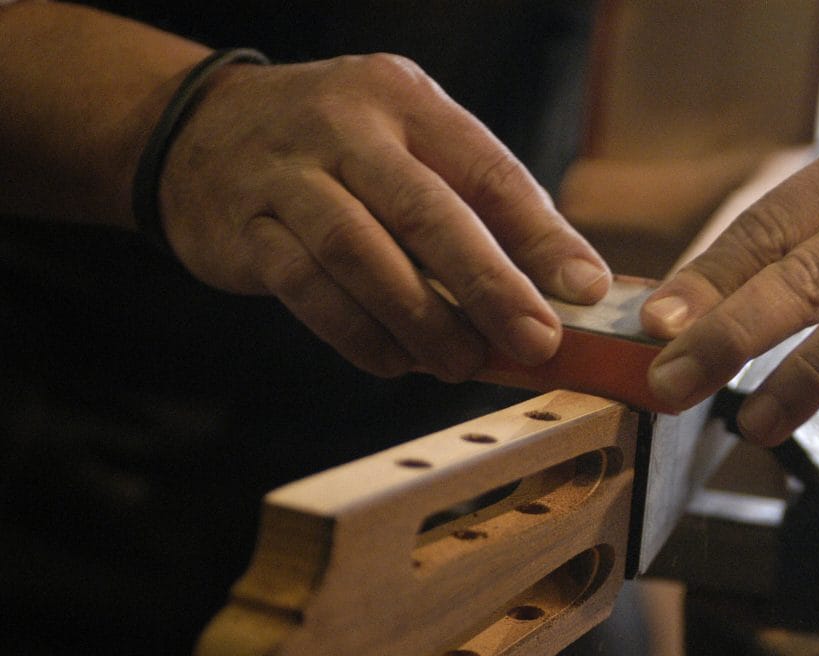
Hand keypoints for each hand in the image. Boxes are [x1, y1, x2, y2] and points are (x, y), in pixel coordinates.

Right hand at [158, 54, 608, 380]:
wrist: (203, 130)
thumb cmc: (339, 151)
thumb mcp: (408, 145)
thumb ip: (474, 205)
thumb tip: (559, 285)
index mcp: (405, 99)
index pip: (487, 169)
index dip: (541, 235)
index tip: (585, 289)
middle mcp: (345, 126)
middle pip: (426, 211)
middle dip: (489, 285)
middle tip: (534, 341)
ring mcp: (287, 174)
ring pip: (362, 254)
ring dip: (421, 320)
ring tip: (464, 363)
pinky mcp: (243, 227)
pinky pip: (307, 290)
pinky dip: (359, 334)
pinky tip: (397, 362)